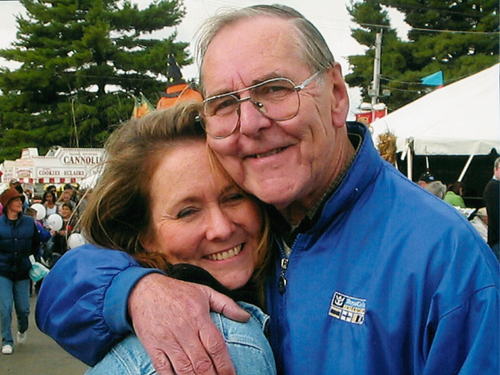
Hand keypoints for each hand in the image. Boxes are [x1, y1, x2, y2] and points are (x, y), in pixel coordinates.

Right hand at [128, 273, 249, 374]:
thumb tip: (246, 317)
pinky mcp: (152, 346)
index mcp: (198, 316)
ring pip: (184, 369)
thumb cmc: (177, 292)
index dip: (225, 364)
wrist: (143, 290)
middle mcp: (183, 329)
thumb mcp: (204, 292)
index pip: (215, 345)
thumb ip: (227, 305)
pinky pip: (163, 369)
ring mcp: (167, 339)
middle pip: (201, 362)